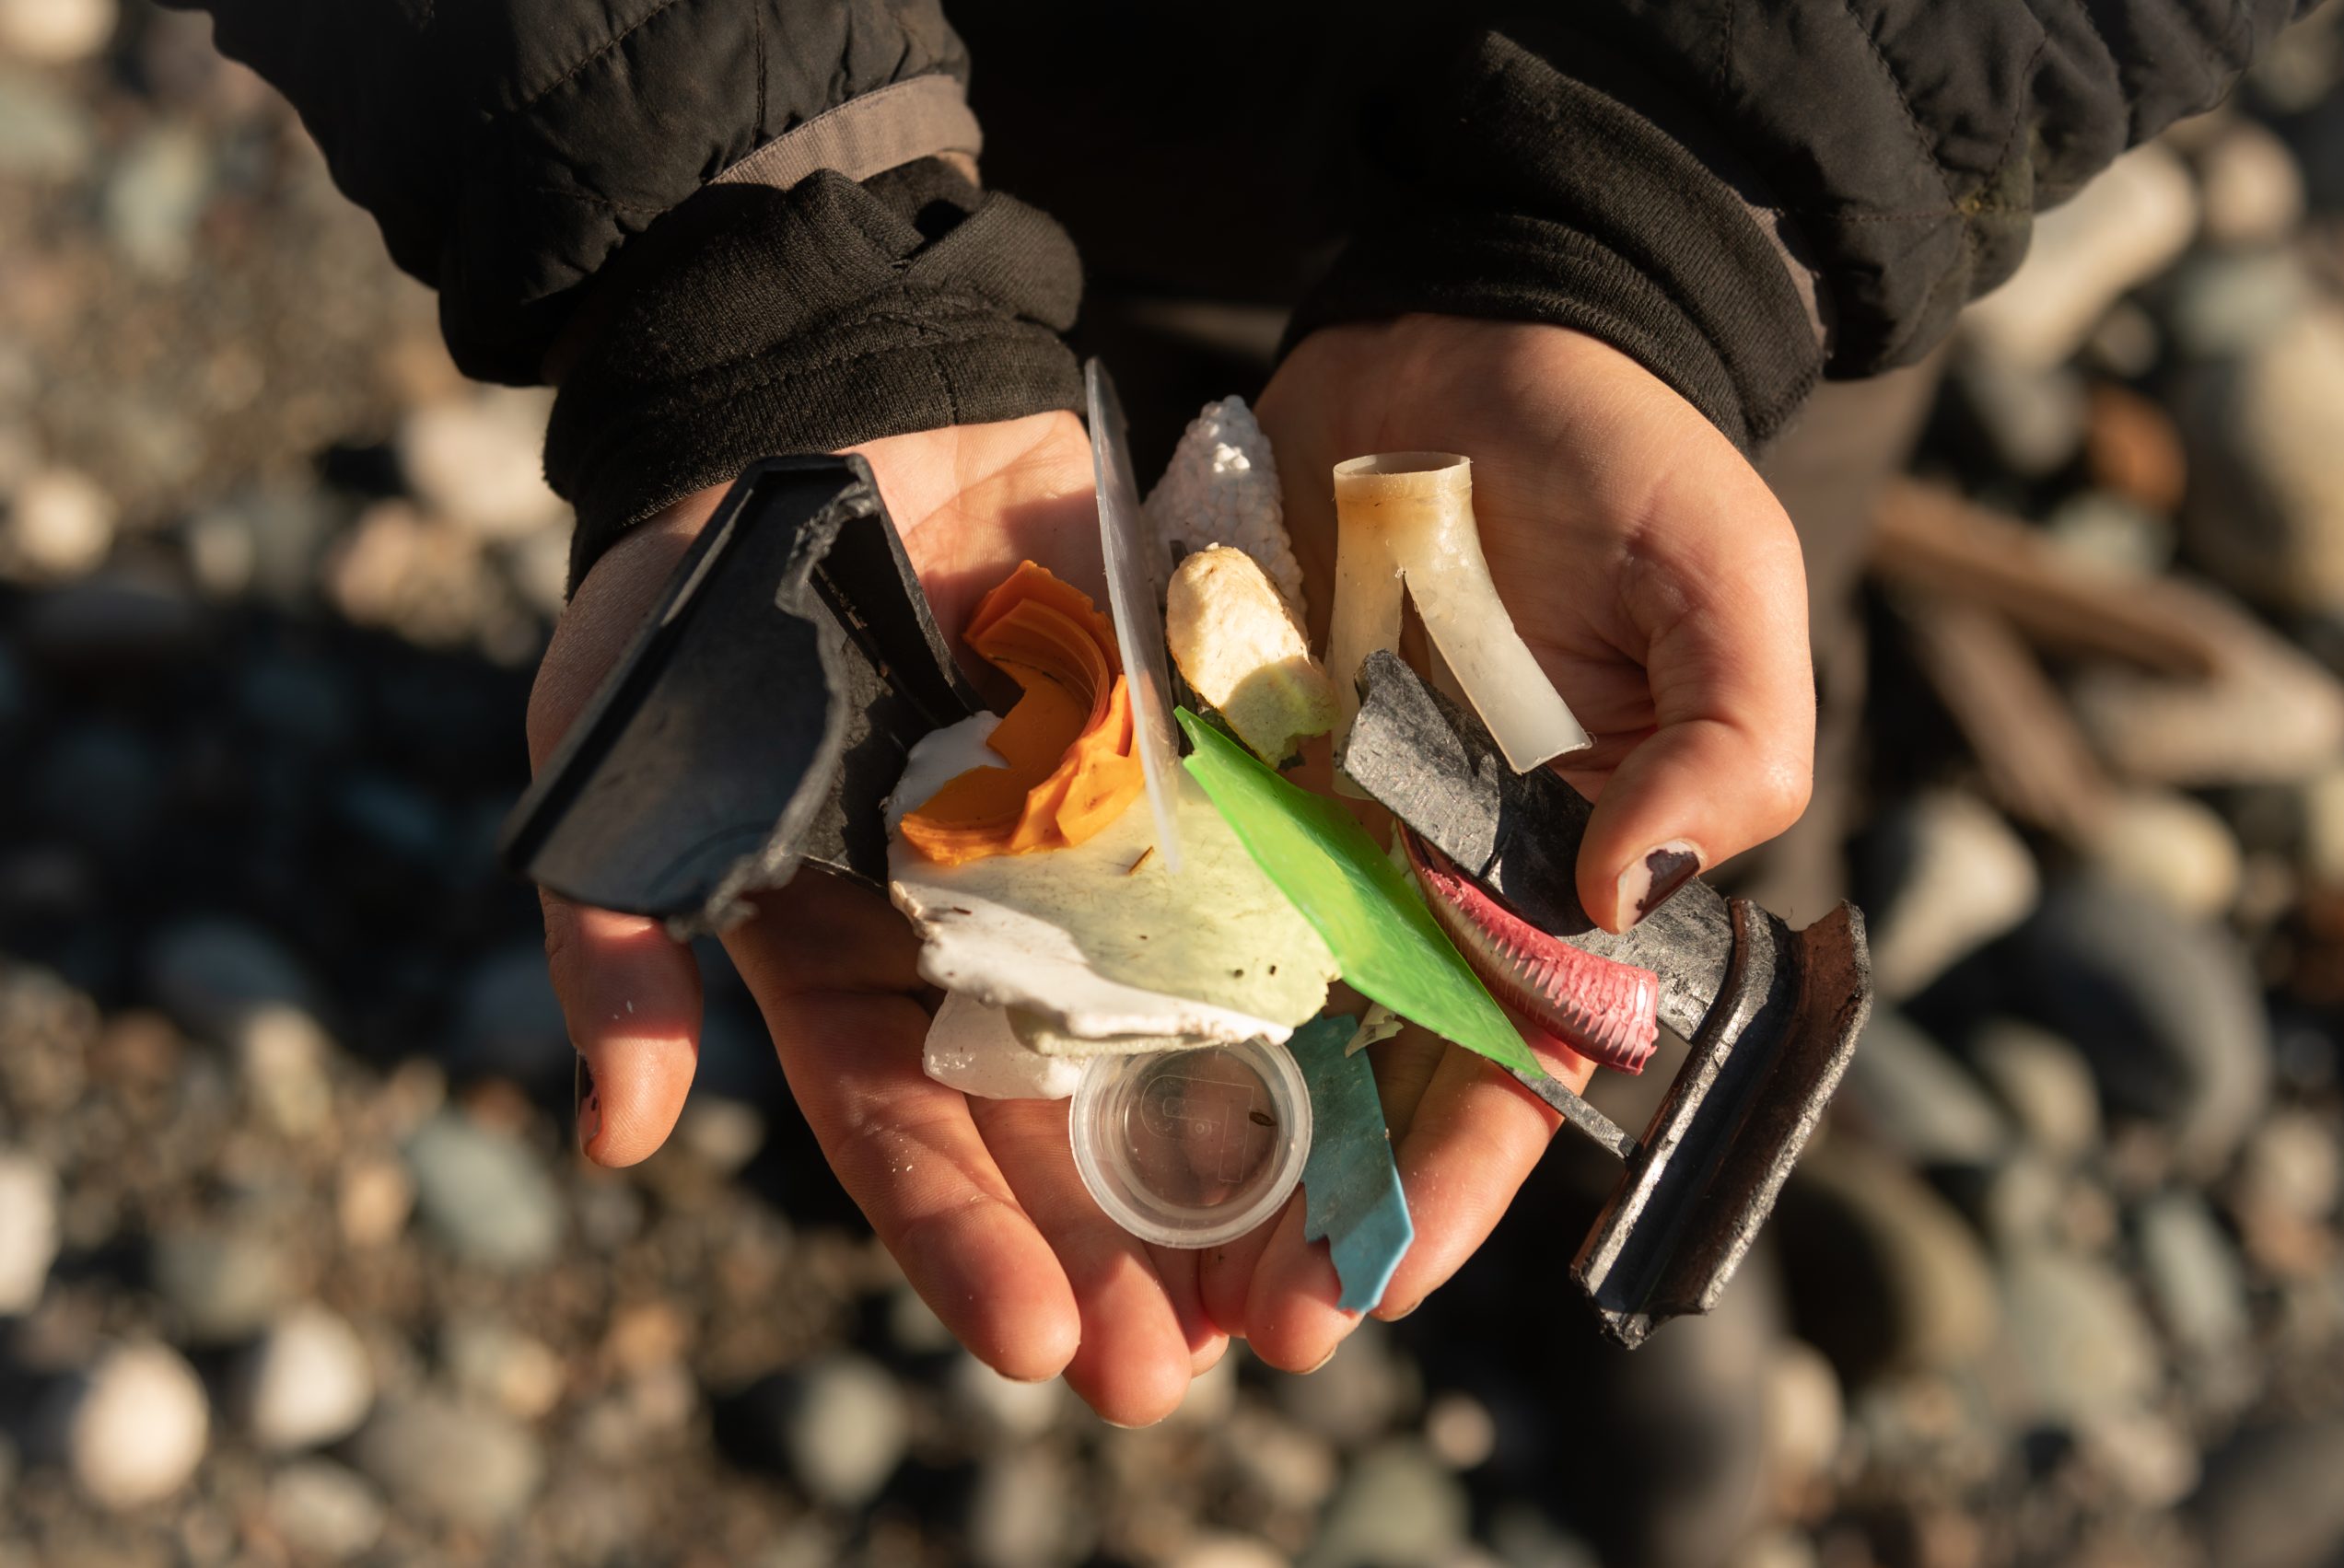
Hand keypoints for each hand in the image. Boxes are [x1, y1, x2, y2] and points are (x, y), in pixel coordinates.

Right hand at [531, 414, 1231, 1424]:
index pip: (907, 1139)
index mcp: (851, 966)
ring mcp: (1099, 863)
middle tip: (1200, 1367)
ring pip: (1184, 1041)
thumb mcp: (611, 753)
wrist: (833, 404)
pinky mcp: (1190, 771)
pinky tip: (1394, 1078)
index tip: (1044, 1348)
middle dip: (1129, 1255)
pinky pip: (1265, 879)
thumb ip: (615, 935)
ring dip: (1250, 1165)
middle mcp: (987, 943)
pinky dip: (1326, 976)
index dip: (968, 1248)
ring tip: (1315, 1282)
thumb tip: (620, 1140)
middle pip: (1065, 1132)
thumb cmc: (697, 591)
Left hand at [1195, 315, 1813, 1361]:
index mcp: (1565, 875)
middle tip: (1207, 1334)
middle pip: (1365, 1077)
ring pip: (1253, 1007)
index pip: (1520, 1062)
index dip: (1454, 1179)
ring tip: (1105, 1253)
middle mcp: (1434, 877)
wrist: (1476, 327)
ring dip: (1192, 1132)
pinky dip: (1121, 960)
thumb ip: (1723, 735)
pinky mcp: (1222, 750)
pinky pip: (1169, 870)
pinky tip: (1043, 1056)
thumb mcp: (1723, 575)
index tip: (1375, 1281)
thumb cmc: (1627, 455)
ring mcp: (1320, 822)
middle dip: (1299, 1207)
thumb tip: (1621, 894)